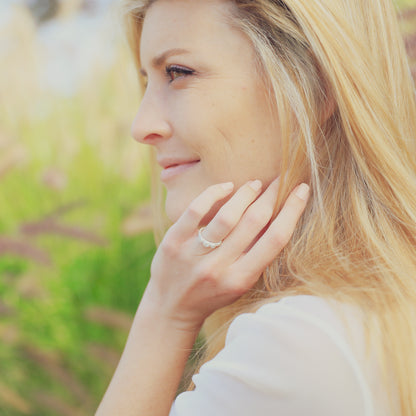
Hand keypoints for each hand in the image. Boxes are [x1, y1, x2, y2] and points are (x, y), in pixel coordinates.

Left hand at [140, 178, 309, 331]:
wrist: (171, 308)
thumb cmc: (212, 293)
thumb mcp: (240, 283)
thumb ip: (256, 256)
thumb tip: (278, 215)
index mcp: (241, 279)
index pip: (275, 239)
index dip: (292, 210)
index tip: (301, 191)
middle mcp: (219, 268)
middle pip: (254, 222)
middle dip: (272, 195)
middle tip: (281, 179)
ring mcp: (194, 254)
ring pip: (227, 216)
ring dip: (246, 193)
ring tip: (256, 184)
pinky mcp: (174, 242)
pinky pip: (195, 210)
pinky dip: (214, 193)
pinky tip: (226, 186)